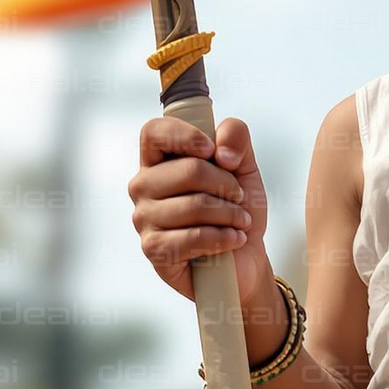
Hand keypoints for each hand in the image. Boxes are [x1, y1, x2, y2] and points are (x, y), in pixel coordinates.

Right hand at [129, 114, 272, 305]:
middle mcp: (144, 186)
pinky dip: (223, 238)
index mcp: (159, 159)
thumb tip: (221, 152)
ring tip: (240, 221)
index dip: (184, 135)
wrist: (245, 256)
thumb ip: (235, 137)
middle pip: (189, 170)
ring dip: (230, 214)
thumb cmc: (237, 208)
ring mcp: (144, 218)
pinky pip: (193, 237)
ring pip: (195, 205)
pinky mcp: (153, 249)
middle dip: (226, 184)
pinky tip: (232, 239)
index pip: (154, 132)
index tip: (212, 150)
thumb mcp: (245, 165)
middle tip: (238, 198)